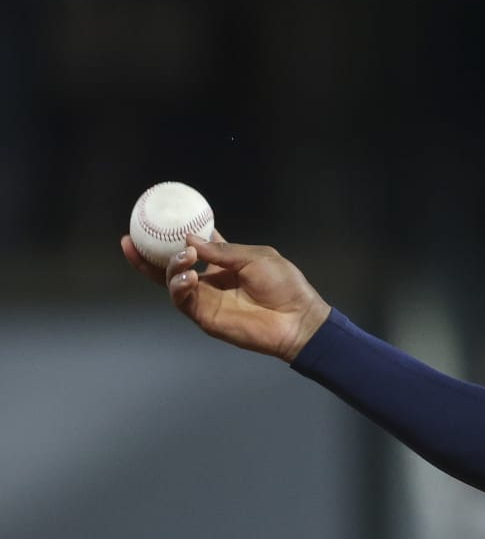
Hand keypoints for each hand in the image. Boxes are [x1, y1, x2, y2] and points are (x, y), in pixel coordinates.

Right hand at [121, 232, 331, 362]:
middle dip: (147, 255)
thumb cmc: (284, 286)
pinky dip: (179, 288)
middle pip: (170, 267)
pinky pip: (182, 301)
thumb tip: (189, 239)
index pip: (191, 247)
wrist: (298, 318)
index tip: (154, 221)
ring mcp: (206, 299)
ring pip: (171, 283)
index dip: (172, 236)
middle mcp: (210, 280)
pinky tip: (188, 278)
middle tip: (132, 241)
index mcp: (223, 263)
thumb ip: (222, 250)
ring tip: (184, 258)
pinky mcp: (205, 317)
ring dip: (170, 268)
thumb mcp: (255, 257)